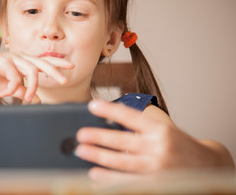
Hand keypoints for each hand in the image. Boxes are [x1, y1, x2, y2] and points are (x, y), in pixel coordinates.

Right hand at [0, 51, 73, 102]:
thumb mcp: (10, 87)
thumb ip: (23, 91)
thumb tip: (37, 100)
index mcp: (24, 62)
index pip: (44, 62)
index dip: (58, 64)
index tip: (71, 67)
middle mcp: (20, 58)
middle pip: (42, 63)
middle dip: (55, 71)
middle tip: (65, 80)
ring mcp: (11, 58)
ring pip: (30, 69)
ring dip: (32, 85)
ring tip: (28, 98)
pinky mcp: (1, 61)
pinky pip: (13, 74)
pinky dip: (13, 86)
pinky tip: (6, 93)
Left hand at [75, 100, 227, 176]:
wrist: (207, 165)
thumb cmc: (180, 146)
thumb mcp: (164, 131)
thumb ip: (141, 129)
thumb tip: (109, 126)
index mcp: (159, 130)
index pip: (130, 116)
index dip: (109, 110)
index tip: (92, 105)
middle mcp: (158, 147)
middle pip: (122, 140)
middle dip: (98, 137)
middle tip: (80, 134)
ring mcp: (156, 168)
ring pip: (122, 162)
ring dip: (99, 156)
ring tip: (81, 151)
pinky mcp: (154, 184)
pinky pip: (127, 181)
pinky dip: (110, 178)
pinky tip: (96, 174)